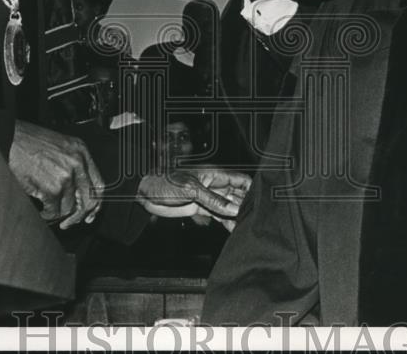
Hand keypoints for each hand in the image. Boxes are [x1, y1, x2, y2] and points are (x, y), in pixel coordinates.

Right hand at [8, 120, 104, 228]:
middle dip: (79, 215)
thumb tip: (77, 190)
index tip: (90, 212)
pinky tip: (42, 211)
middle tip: (70, 222)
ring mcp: (66, 176)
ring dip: (58, 214)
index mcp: (81, 151)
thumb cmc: (30, 141)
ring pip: (69, 208)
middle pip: (89, 199)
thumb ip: (73, 164)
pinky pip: (54, 211)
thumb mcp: (61, 146)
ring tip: (49, 212)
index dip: (96, 203)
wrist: (11, 137)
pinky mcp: (52, 187)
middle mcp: (78, 163)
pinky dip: (47, 215)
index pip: (98, 184)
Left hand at [137, 167, 251, 231]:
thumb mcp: (192, 190)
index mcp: (214, 174)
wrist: (145, 193)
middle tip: (256, 219)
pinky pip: (218, 215)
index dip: (251, 189)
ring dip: (237, 216)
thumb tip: (234, 209)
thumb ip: (214, 200)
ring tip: (247, 228)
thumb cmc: (165, 182)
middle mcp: (214, 185)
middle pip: (237, 194)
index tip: (260, 201)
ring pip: (229, 207)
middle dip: (246, 205)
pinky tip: (234, 231)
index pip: (240, 180)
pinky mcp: (200, 208)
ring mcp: (208, 197)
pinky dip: (226, 222)